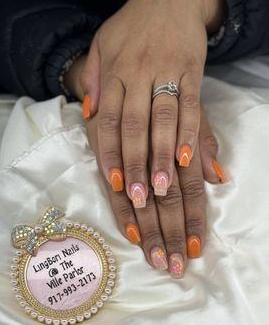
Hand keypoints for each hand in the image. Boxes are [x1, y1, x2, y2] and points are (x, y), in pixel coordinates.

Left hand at [75, 0, 225, 209]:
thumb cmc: (132, 25)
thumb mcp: (102, 45)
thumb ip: (94, 79)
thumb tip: (89, 113)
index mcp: (114, 72)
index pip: (109, 121)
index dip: (110, 153)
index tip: (114, 183)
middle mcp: (138, 74)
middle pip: (134, 126)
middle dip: (135, 164)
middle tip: (139, 197)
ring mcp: (166, 72)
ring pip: (162, 121)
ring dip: (162, 157)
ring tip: (162, 188)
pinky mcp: (191, 71)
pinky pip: (190, 106)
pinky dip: (189, 133)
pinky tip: (188, 160)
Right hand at [85, 106, 224, 277]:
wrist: (120, 59)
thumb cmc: (159, 92)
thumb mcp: (186, 110)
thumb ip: (201, 142)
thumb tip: (219, 178)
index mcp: (178, 138)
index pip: (190, 187)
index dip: (193, 218)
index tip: (195, 249)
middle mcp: (153, 145)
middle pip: (166, 197)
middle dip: (170, 231)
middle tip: (174, 265)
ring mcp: (126, 147)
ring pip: (140, 196)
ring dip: (148, 228)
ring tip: (154, 257)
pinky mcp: (104, 147)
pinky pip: (112, 182)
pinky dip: (122, 209)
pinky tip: (131, 234)